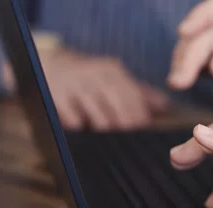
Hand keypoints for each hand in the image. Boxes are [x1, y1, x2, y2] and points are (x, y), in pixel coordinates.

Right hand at [4, 50, 169, 130]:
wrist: (47, 63)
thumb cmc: (88, 76)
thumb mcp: (113, 77)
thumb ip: (140, 92)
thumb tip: (165, 106)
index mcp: (113, 72)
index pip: (136, 102)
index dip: (141, 121)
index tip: (143, 133)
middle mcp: (97, 76)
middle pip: (121, 115)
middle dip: (125, 130)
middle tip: (124, 139)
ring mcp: (76, 85)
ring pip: (101, 122)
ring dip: (103, 130)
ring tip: (101, 131)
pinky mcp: (57, 97)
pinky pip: (76, 122)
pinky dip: (80, 127)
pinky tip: (81, 125)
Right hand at [168, 0, 212, 120]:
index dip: (201, 15)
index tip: (184, 33)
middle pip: (205, 33)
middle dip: (188, 52)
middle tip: (179, 81)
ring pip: (198, 48)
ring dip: (183, 62)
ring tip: (177, 83)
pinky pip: (202, 65)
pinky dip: (189, 71)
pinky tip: (181, 83)